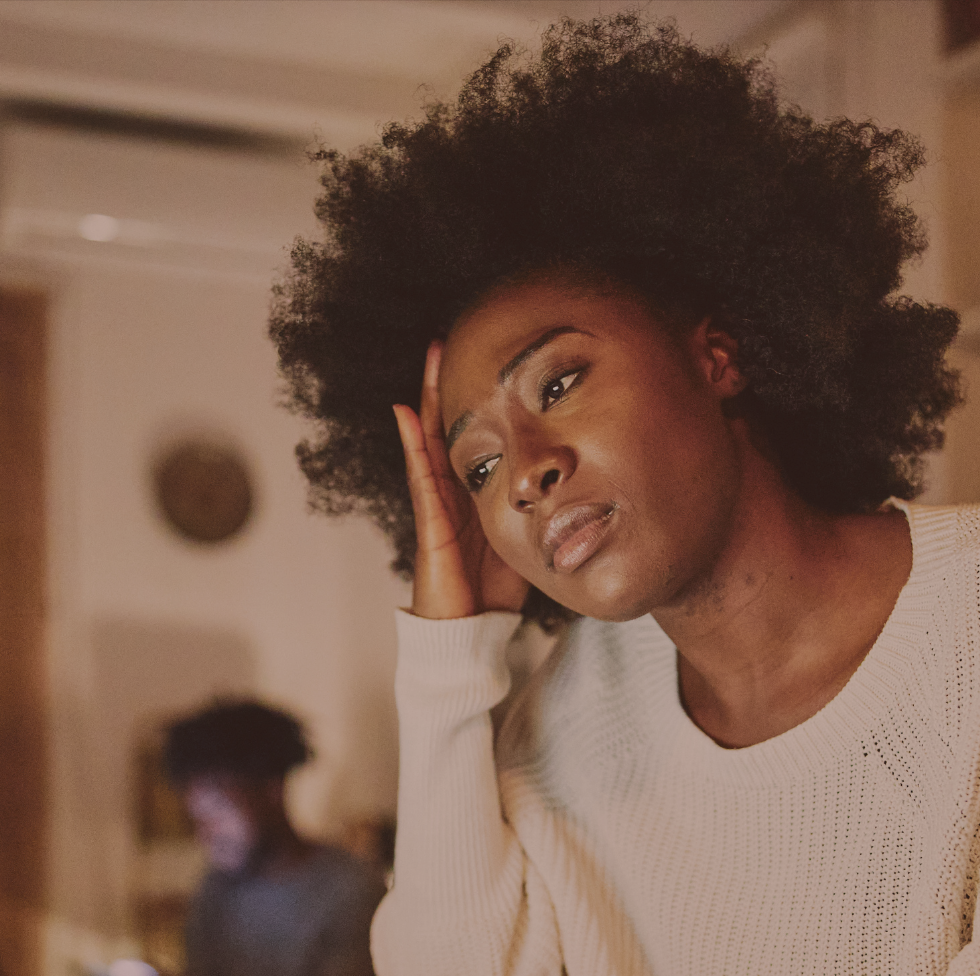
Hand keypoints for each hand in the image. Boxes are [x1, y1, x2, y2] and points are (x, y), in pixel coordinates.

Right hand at [394, 342, 529, 619]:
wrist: (470, 632)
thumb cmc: (495, 590)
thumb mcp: (525, 535)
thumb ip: (537, 506)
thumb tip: (572, 479)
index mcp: (473, 494)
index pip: (472, 437)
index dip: (474, 401)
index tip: (484, 359)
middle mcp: (451, 493)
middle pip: (446, 427)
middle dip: (446, 386)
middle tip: (446, 340)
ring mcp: (437, 506)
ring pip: (430, 441)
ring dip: (428, 398)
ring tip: (430, 358)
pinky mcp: (430, 524)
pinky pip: (421, 477)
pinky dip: (413, 443)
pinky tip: (407, 413)